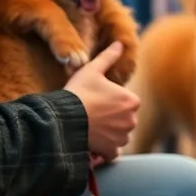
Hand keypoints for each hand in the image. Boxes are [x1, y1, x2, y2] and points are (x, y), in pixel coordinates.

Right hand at [64, 43, 139, 161]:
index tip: (99, 101)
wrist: (63, 119)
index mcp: (132, 100)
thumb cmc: (78, 93)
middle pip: (125, 119)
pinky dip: (106, 150)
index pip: (128, 102)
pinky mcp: (112, 151)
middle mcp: (132, 120)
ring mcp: (122, 137)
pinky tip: (95, 144)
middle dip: (113, 118)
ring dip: (110, 133)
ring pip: (120, 135)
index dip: (114, 101)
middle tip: (94, 114)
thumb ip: (108, 57)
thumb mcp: (92, 70)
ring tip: (92, 127)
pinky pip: (113, 152)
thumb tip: (119, 43)